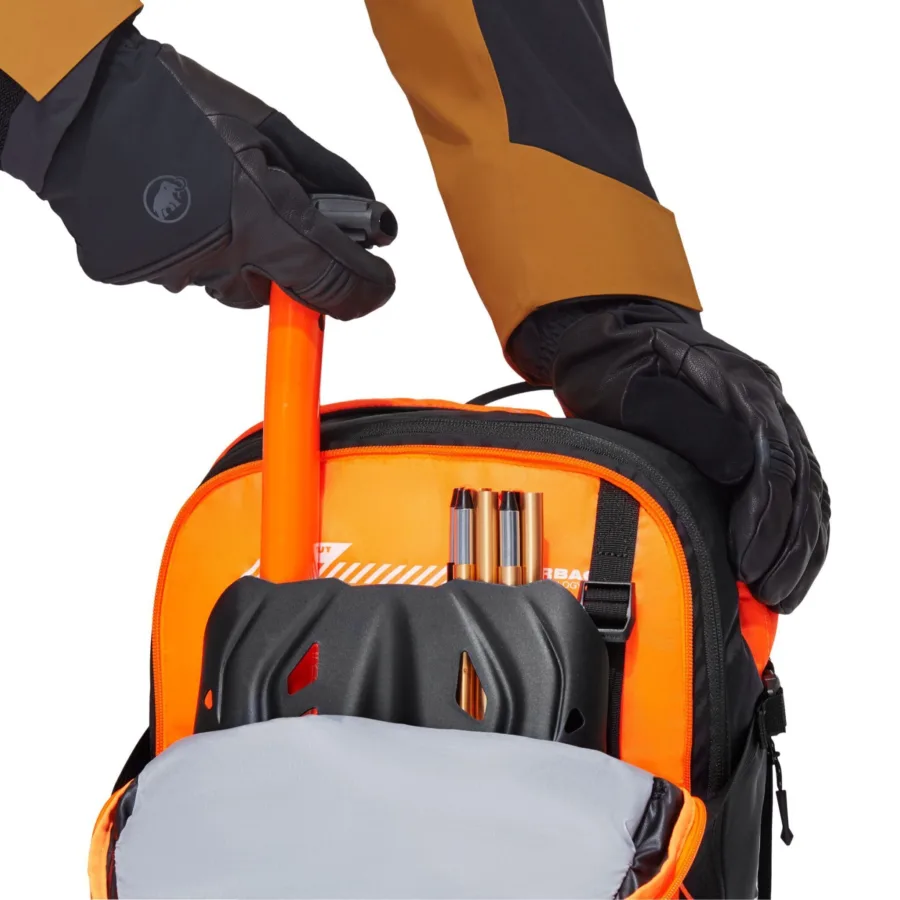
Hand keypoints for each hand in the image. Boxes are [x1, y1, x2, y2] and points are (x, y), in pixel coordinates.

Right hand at [2, 23, 393, 317]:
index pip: (337, 285)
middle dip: (294, 261)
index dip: (368, 289)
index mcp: (259, 216)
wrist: (74, 105)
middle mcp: (220, 258)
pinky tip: (184, 208)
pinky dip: (201, 249)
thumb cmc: (171, 103)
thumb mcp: (267, 126)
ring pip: (237, 284)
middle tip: (281, 213)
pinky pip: (195, 275)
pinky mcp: (142, 278)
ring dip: (244, 255)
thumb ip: (325, 179)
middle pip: (284, 290)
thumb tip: (370, 218)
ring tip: (218, 197)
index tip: (379, 282)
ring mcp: (178, 273)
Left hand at [511, 299, 828, 612]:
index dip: (766, 518)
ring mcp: (765, 422)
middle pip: (800, 482)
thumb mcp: (630, 388)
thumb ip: (684, 422)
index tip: (748, 562)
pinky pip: (795, 490)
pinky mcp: (755, 441)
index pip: (774, 462)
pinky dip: (794, 533)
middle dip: (788, 544)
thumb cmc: (614, 364)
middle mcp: (765, 405)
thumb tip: (739, 468)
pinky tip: (784, 568)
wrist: (609, 336)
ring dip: (799, 546)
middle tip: (769, 592)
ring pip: (806, 490)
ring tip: (781, 594)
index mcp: (742, 389)